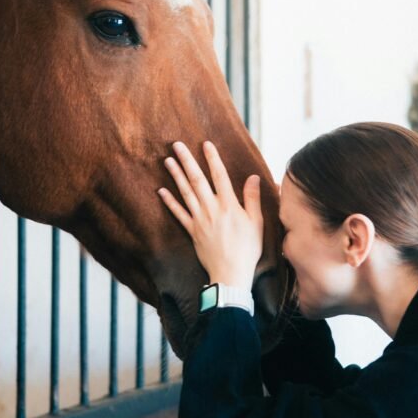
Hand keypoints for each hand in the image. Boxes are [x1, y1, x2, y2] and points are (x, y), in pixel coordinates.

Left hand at [158, 140, 263, 291]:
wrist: (230, 274)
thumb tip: (253, 176)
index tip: (205, 144)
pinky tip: (161, 190)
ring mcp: (199, 219)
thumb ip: (252, 198)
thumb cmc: (247, 250)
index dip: (212, 158)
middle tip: (176, 144)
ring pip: (185, 193)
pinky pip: (178, 213)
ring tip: (167, 160)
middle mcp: (212, 208)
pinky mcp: (192, 231)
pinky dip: (169, 202)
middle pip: (197, 179)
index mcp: (229, 205)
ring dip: (175, 175)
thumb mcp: (257, 223)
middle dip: (186, 160)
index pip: (219, 175)